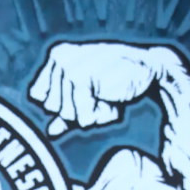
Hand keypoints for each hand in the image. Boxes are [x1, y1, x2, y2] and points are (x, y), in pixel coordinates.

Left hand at [29, 42, 155, 136]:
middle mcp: (59, 58)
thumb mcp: (88, 97)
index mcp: (56, 56)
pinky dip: (101, 114)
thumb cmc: (117, 80)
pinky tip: (112, 98)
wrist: (149, 70)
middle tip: (98, 92)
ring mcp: (69, 67)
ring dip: (91, 112)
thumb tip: (50, 132)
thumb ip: (67, 114)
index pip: (39, 97)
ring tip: (106, 94)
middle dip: (76, 109)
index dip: (61, 102)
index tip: (84, 89)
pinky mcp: (82, 79)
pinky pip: (82, 118)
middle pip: (51, 108)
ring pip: (67, 115)